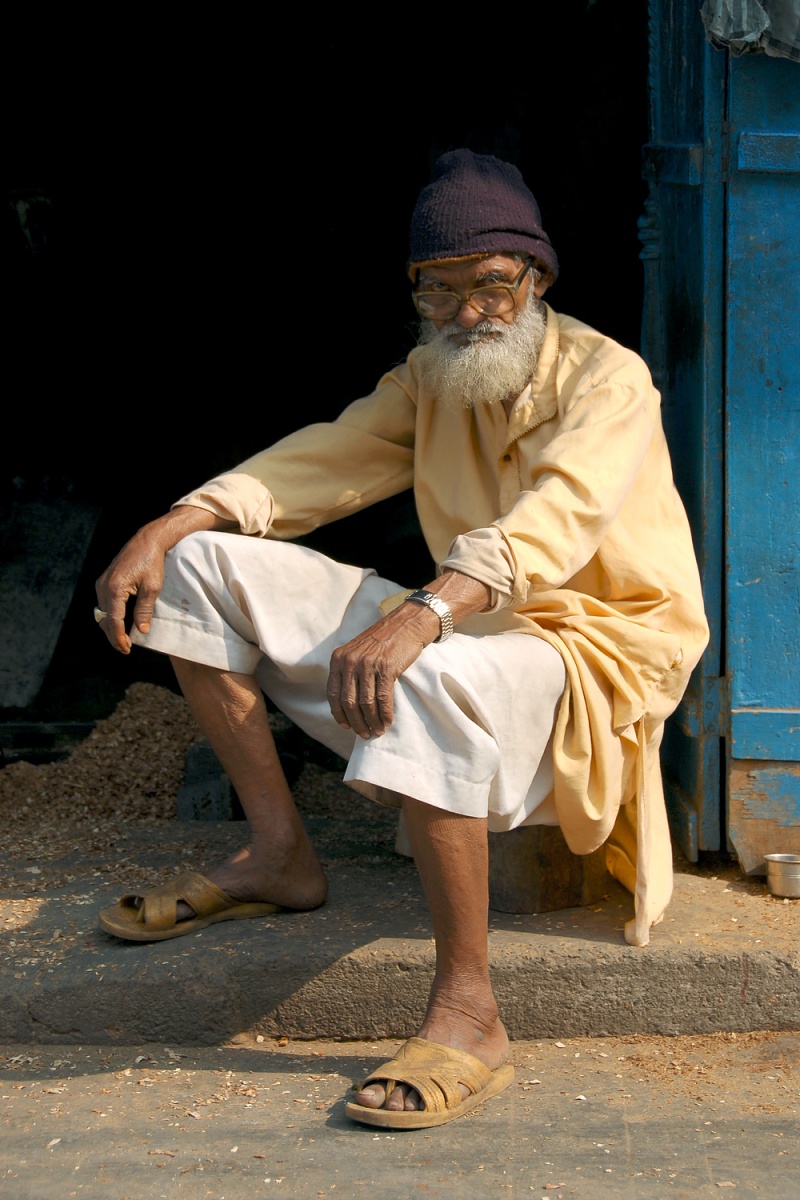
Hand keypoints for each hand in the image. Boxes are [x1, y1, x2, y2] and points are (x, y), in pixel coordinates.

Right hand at [94, 506, 228, 653]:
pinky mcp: (104, 581)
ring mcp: (101, 583)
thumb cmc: (152, 562)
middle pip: (105, 619)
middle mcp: (103, 586)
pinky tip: (121, 622)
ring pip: (102, 613)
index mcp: (115, 588)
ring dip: (111, 627)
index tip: (126, 649)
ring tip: (124, 638)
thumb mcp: (152, 588)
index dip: (119, 637)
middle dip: (114, 635)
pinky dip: (110, 616)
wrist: (147, 541)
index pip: (114, 620)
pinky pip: (104, 604)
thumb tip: (141, 630)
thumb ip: (144, 610)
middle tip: (126, 648)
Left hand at [327, 603, 438, 737]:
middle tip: (364, 734)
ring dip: (371, 721)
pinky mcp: (386, 668)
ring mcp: (368, 664)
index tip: (346, 726)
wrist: (406, 625)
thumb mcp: (356, 651)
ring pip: (365, 703)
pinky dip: (384, 713)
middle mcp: (350, 661)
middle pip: (349, 702)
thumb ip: (348, 671)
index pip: (333, 693)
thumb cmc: (382, 640)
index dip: (339, 714)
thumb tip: (347, 703)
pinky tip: (387, 721)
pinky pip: (383, 698)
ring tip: (377, 731)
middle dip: (356, 722)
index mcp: (338, 658)